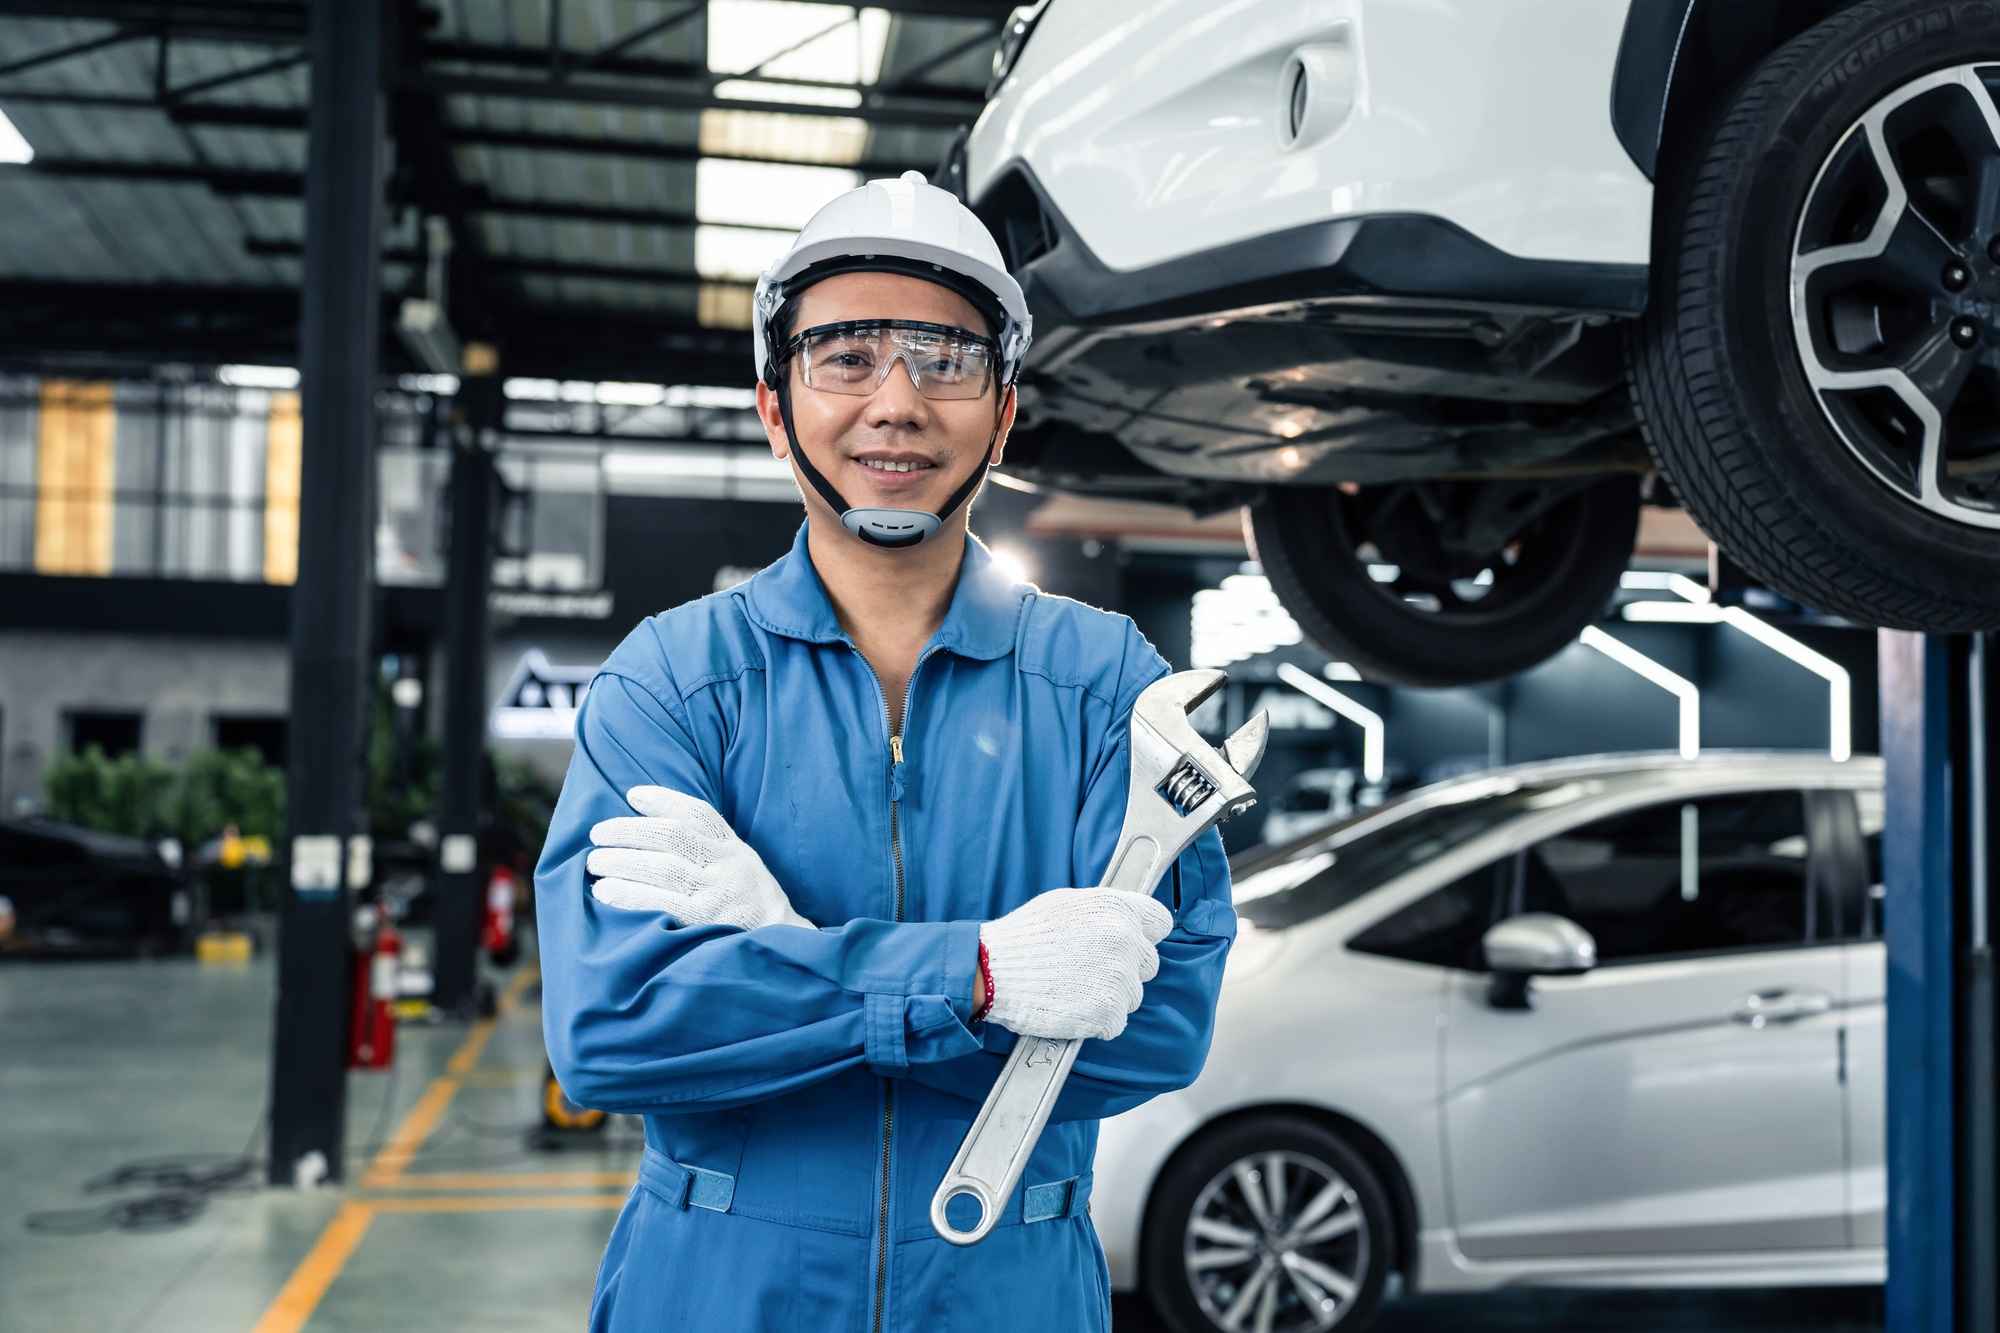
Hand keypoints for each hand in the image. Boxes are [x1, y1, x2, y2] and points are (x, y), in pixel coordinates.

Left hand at [587, 786, 814, 930]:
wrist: (781, 949)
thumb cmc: (749, 907)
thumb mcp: (742, 868)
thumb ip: (710, 848)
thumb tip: (654, 824)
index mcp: (735, 849)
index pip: (699, 814)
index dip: (664, 800)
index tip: (632, 795)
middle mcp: (728, 867)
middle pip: (672, 836)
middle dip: (628, 831)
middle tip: (597, 836)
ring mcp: (718, 896)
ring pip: (663, 867)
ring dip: (621, 862)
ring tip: (594, 864)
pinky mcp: (705, 925)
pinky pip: (660, 905)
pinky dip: (628, 896)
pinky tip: (606, 893)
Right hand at [978, 888, 1172, 1041]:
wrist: (993, 970)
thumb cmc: (1025, 936)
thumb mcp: (1068, 903)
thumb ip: (1105, 909)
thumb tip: (1129, 917)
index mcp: (1118, 908)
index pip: (1160, 922)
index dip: (1144, 935)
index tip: (1131, 944)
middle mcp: (1125, 939)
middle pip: (1149, 964)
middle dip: (1126, 970)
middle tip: (1090, 971)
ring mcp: (1118, 977)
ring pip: (1133, 996)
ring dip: (1110, 997)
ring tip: (1074, 989)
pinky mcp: (1108, 1011)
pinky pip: (1116, 1023)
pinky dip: (1097, 1023)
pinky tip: (1072, 1008)